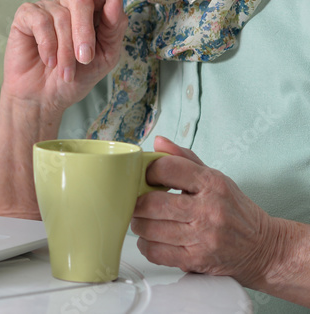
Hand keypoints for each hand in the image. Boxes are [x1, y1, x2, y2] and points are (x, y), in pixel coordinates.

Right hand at [1, 0, 125, 116]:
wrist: (45, 98)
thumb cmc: (76, 77)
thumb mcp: (104, 57)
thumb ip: (113, 29)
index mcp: (92, 12)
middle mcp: (69, 6)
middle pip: (82, 1)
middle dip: (85, 32)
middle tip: (85, 59)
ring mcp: (47, 9)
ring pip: (62, 17)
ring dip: (65, 50)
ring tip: (65, 71)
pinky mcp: (25, 16)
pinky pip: (40, 21)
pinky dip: (47, 44)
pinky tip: (48, 59)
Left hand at [132, 136, 280, 286]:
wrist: (265, 249)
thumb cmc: (236, 211)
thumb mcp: (216, 178)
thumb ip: (184, 158)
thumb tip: (158, 142)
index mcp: (212, 184)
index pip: (166, 169)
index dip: (148, 172)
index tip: (146, 178)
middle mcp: (208, 210)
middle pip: (152, 203)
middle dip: (137, 202)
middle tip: (138, 202)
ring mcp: (203, 238)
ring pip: (149, 229)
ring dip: (140, 224)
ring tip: (145, 220)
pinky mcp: (197, 260)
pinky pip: (156, 253)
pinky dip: (147, 245)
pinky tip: (152, 240)